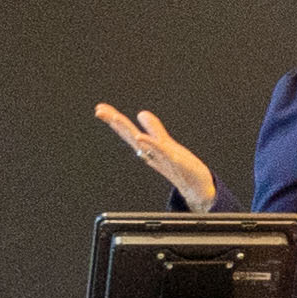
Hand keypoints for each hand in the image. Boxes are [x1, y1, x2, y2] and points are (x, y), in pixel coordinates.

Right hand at [96, 103, 218, 211]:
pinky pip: (162, 152)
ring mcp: (162, 158)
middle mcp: (151, 153)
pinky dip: (151, 144)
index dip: (114, 120)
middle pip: (130, 136)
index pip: (128, 131)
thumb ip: (154, 128)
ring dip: (128, 130)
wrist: (197, 188)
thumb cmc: (181, 166)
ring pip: (142, 143)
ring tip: (116, 118)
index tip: (99, 108)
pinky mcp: (176, 162)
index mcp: (147, 148)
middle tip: (100, 111)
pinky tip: (140, 137)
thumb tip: (141, 113)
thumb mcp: (165, 144)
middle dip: (115, 123)